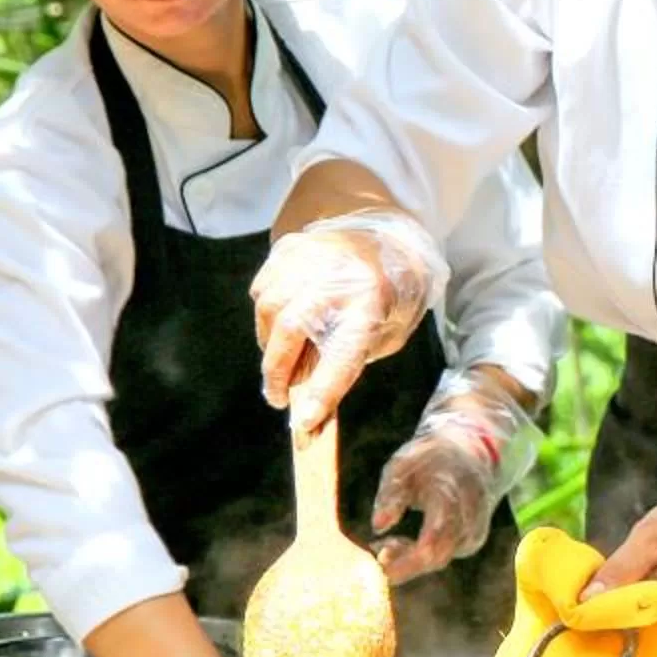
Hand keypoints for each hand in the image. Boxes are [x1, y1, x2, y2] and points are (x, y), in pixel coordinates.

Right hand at [252, 210, 447, 430]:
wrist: (389, 235)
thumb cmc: (394, 291)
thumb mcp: (391, 329)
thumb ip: (354, 358)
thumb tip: (313, 394)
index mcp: (373, 300)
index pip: (344, 353)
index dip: (323, 390)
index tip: (304, 421)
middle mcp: (337, 276)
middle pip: (292, 331)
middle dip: (278, 373)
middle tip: (278, 398)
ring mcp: (307, 257)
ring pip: (269, 311)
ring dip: (270, 345)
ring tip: (282, 361)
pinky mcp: (288, 248)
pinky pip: (262, 290)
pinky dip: (267, 314)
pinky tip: (284, 322)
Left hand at [372, 367, 540, 583]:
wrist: (472, 451)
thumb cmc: (429, 458)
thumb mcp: (402, 465)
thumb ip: (390, 494)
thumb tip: (377, 527)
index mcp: (450, 495)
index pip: (432, 541)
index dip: (406, 561)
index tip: (380, 564)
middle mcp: (469, 516)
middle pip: (438, 556)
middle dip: (404, 563)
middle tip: (379, 551)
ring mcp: (476, 529)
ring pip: (441, 559)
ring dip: (412, 558)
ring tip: (390, 542)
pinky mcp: (474, 538)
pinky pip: (446, 556)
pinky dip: (424, 555)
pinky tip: (410, 544)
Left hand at [588, 486, 656, 645]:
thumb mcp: (654, 532)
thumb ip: (621, 567)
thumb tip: (585, 602)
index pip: (640, 622)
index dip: (606, 618)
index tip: (577, 611)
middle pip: (648, 637)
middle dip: (617, 623)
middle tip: (589, 606)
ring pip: (654, 639)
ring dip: (631, 624)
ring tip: (613, 602)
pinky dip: (646, 623)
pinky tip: (634, 605)